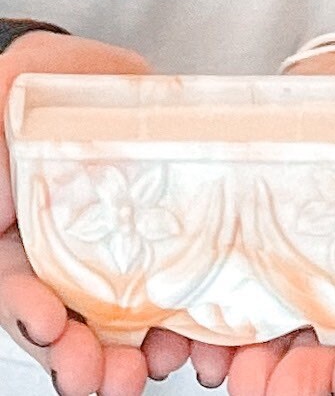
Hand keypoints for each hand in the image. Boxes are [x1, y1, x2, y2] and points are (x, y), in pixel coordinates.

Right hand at [0, 31, 177, 395]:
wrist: (107, 77)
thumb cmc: (51, 85)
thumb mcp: (11, 99)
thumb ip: (0, 150)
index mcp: (24, 230)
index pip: (17, 289)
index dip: (30, 316)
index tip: (51, 328)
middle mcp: (72, 250)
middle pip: (72, 318)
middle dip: (88, 355)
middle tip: (114, 379)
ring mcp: (123, 247)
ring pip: (128, 313)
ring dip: (142, 348)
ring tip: (164, 364)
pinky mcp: (168, 237)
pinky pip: (180, 282)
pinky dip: (191, 314)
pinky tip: (204, 332)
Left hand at [224, 50, 334, 394]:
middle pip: (333, 350)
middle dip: (305, 374)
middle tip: (277, 385)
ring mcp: (302, 269)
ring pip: (280, 331)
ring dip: (256, 358)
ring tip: (232, 369)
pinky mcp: (260, 248)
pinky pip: (237, 290)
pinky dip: (217, 320)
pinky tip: (201, 334)